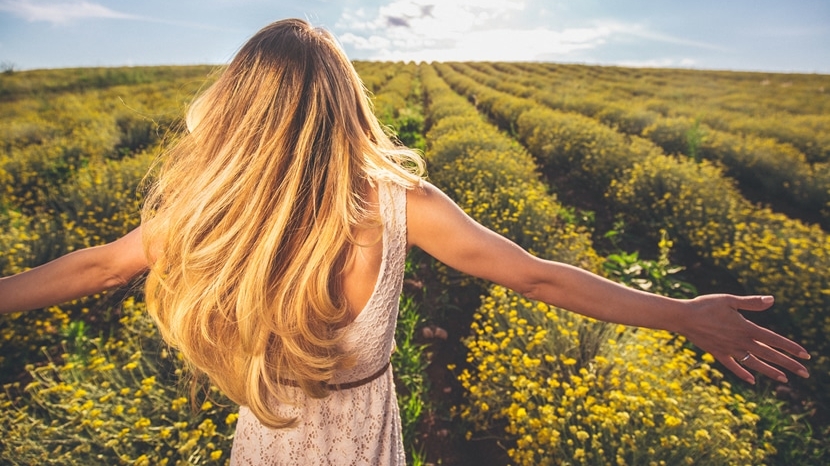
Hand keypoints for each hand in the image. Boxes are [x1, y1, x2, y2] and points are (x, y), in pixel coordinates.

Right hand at [679, 294, 809, 383]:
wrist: (683, 317)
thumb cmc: (706, 305)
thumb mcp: (730, 300)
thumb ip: (751, 302)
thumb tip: (772, 300)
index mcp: (745, 327)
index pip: (773, 340)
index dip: (790, 348)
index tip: (806, 355)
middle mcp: (740, 341)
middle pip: (768, 354)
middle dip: (788, 364)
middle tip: (805, 373)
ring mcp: (729, 349)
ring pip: (754, 363)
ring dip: (770, 372)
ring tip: (784, 379)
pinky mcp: (718, 353)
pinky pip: (733, 366)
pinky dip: (743, 373)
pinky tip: (752, 381)